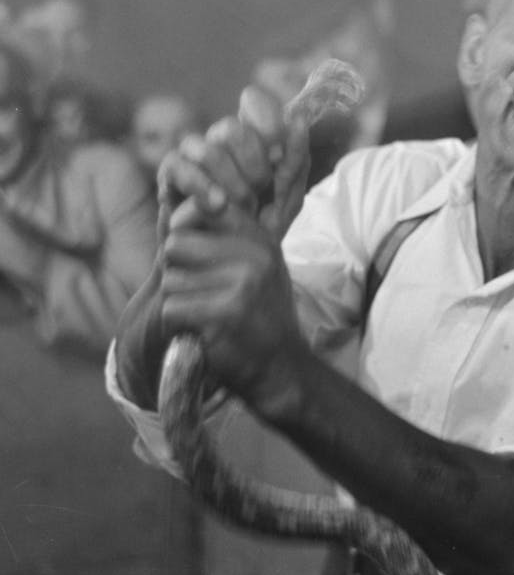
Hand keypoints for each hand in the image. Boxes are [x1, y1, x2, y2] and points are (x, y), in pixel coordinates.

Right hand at [155, 86, 309, 242]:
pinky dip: (203, 187)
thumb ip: (295, 159)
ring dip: (232, 181)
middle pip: (232, 128)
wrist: (233, 265)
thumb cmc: (262, 228)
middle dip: (253, 165)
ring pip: (208, 148)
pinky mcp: (170, 177)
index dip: (268, 124)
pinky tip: (219, 206)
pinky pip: (179, 167)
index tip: (278, 156)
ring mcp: (193, 156)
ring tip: (243, 206)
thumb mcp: (289, 197)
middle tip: (261, 192)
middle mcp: (220, 140)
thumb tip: (297, 118)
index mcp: (251, 137)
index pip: (254, 102)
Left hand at [159, 198, 308, 412]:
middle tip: (198, 292)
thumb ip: (224, 239)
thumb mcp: (256, 267)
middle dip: (176, 270)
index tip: (191, 253)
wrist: (282, 368)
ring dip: (179, 302)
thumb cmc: (260, 315)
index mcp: (261, 238)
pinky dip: (178, 325)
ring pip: (171, 280)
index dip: (185, 226)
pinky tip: (202, 331)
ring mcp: (243, 283)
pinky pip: (172, 309)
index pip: (205, 207)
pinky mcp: (225, 313)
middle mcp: (256, 255)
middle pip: (176, 243)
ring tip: (205, 314)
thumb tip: (170, 215)